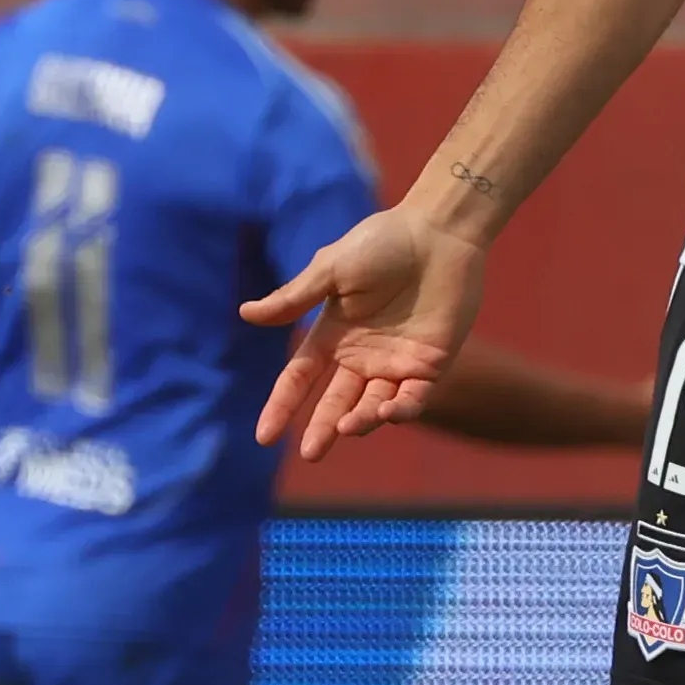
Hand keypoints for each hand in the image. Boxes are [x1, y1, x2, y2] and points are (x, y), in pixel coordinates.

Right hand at [243, 203, 489, 460]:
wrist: (439, 231)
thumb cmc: (383, 243)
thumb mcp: (331, 269)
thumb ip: (295, 299)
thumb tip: (245, 314)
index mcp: (333, 333)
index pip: (300, 378)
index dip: (282, 406)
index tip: (264, 436)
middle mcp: (361, 355)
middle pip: (335, 402)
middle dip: (322, 428)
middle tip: (312, 453)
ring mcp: (396, 363)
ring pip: (372, 406)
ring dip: (359, 420)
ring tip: (346, 427)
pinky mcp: (430, 364)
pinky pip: (413, 399)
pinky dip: (400, 410)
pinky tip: (385, 412)